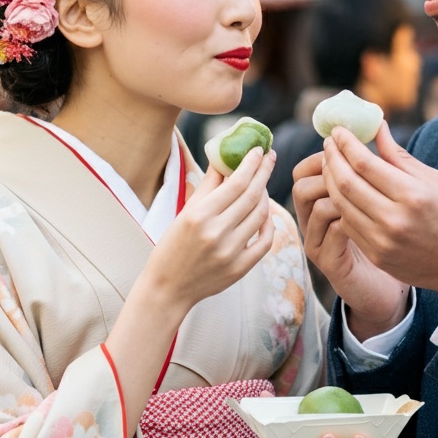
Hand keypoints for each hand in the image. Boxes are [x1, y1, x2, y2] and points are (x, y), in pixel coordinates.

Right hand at [142, 145, 276, 313]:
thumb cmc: (172, 246)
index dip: (251, 164)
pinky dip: (269, 225)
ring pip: (260, 216)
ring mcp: (230, 253)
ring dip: (265, 196)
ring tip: (262, 184)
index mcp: (198, 215)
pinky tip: (265, 214)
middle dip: (264, 172)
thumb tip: (225, 158)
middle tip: (270, 157)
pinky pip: (264, 241)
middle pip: (252, 196)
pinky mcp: (240, 269)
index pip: (235, 183)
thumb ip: (207, 185)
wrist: (168, 288)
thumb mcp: (185, 212)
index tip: (258, 149)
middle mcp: (216, 233)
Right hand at [293, 151, 410, 337]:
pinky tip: (374, 217)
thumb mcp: (387, 192)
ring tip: (369, 194)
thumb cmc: (393, 233)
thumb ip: (377, 162)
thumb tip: (378, 120)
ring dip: (341, 194)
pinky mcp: (329, 263)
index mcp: (321, 200)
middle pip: (302, 184)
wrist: (398, 284)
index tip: (348, 146)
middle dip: (330, 171)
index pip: (305, 169)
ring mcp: (318, 242)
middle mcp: (312, 220)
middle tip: (357, 167)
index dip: (324, 155)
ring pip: (316, 205)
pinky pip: (332, 232)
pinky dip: (351, 219)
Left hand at [323, 123, 437, 302]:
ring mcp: (383, 241)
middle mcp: (394, 219)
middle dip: (332, 158)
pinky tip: (341, 191)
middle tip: (329, 143)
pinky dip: (341, 204)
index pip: (365, 163)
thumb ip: (399, 156)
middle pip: (346, 182)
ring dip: (330, 181)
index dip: (346, 143)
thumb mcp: (435, 180)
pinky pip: (348, 224)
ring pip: (341, 204)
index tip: (338, 130)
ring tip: (331, 163)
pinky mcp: (377, 255)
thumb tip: (376, 127)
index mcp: (413, 194)